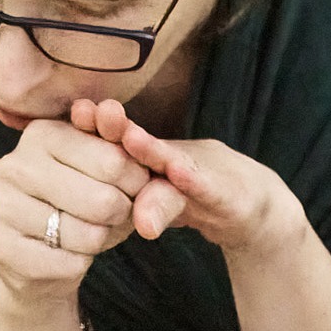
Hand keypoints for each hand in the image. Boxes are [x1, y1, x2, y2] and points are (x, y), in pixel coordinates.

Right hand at [0, 101, 155, 299]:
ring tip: (88, 234)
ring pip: (89, 234)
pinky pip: (71, 263)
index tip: (132, 190)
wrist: (40, 257)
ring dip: (102, 241)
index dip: (138, 185)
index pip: (115, 160)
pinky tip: (67, 255)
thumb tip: (111, 110)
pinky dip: (82, 264)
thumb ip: (122, 146)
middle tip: (113, 217)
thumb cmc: (84, 205)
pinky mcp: (2, 248)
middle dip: (123, 216)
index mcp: (42, 134)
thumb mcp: (108, 173)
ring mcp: (2, 206)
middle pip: (106, 200)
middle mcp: (16, 165)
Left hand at [100, 102, 304, 256]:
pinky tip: (180, 173)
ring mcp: (199, 174)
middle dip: (118, 127)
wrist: (255, 206)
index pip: (114, 141)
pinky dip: (194, 180)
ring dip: (150, 147)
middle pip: (139, 142)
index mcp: (147, 159)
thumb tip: (108, 219)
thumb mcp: (160, 204)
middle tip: (97, 114)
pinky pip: (206, 188)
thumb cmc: (196, 198)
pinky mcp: (227, 195)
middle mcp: (171, 159)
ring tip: (131, 138)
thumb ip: (137, 204)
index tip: (76, 112)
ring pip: (171, 160)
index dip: (94, 126)